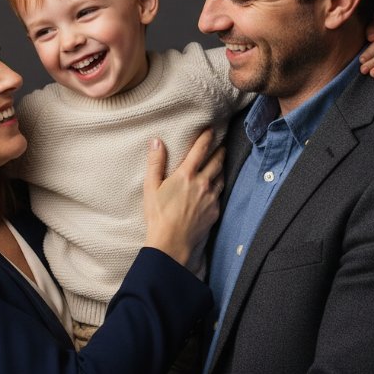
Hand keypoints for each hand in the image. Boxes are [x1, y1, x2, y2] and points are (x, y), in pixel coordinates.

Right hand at [142, 129, 223, 265]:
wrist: (172, 243)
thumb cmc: (158, 216)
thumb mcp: (151, 187)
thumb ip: (155, 163)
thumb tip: (157, 142)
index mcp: (186, 175)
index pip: (201, 149)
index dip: (207, 137)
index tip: (211, 130)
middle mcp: (203, 183)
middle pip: (217, 161)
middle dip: (220, 150)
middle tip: (221, 144)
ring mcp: (211, 197)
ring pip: (221, 177)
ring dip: (222, 168)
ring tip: (221, 163)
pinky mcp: (215, 211)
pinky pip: (220, 194)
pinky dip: (219, 187)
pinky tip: (216, 187)